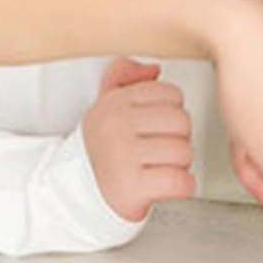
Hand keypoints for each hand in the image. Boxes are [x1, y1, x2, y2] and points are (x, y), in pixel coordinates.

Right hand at [82, 58, 195, 221]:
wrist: (78, 194)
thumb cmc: (103, 151)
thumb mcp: (106, 107)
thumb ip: (126, 79)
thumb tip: (152, 69)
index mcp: (113, 103)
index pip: (171, 94)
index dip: (171, 114)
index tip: (156, 127)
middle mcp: (115, 125)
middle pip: (182, 122)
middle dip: (178, 140)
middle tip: (159, 150)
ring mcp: (122, 155)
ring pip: (184, 152)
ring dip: (179, 165)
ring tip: (158, 168)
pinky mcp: (131, 186)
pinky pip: (180, 182)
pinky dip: (181, 187)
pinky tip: (164, 185)